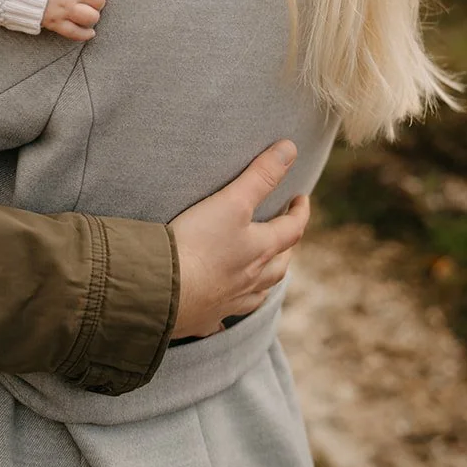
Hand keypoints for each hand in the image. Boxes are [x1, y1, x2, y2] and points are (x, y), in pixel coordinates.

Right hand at [42, 0, 112, 40]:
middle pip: (99, 1)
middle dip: (97, 1)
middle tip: (90, 1)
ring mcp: (62, 7)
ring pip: (92, 17)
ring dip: (92, 17)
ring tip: (86, 13)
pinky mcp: (55, 22)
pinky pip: (77, 33)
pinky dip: (85, 34)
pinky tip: (88, 31)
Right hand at [169, 140, 309, 337]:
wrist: (164, 289)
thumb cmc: (199, 243)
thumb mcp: (231, 201)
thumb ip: (260, 176)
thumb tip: (290, 148)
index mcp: (260, 251)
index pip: (291, 229)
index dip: (300, 212)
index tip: (301, 198)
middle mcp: (251, 279)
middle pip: (279, 267)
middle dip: (286, 249)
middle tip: (286, 235)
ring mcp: (229, 301)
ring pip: (258, 293)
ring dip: (266, 282)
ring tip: (264, 274)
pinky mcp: (204, 317)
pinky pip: (222, 318)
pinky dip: (228, 311)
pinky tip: (222, 314)